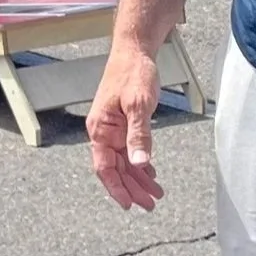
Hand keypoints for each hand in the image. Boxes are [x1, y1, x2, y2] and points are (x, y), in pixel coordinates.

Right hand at [88, 43, 163, 211]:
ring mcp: (113, 128)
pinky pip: (128, 149)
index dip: (116, 188)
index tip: (129, 204)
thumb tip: (138, 163)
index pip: (105, 168)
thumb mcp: (138, 104)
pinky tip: (149, 171)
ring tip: (155, 193)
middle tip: (150, 204)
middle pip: (115, 169)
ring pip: (124, 161)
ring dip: (137, 178)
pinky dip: (139, 163)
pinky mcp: (122, 123)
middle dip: (132, 188)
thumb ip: (139, 135)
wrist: (134, 51)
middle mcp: (103, 131)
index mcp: (101, 129)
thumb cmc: (133, 73)